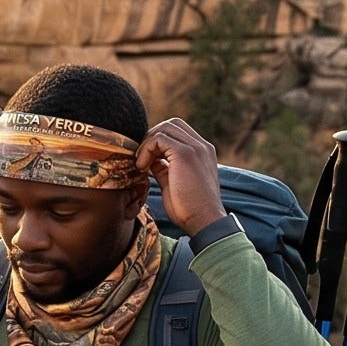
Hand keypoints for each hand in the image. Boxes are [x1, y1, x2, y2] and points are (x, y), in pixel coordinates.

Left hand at [136, 117, 225, 234]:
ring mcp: (196, 148)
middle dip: (152, 138)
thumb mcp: (173, 184)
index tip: (147, 161)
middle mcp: (201, 146)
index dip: (157, 142)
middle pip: (171, 124)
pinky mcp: (185, 154)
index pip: (177, 132)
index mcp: (202, 152)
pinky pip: (159, 139)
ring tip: (142, 165)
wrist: (204, 221)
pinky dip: (146, 149)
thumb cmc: (189, 209)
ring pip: (165, 128)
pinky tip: (143, 167)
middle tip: (142, 160)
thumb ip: (164, 169)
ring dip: (148, 143)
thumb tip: (151, 161)